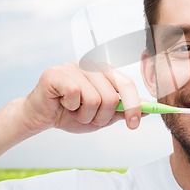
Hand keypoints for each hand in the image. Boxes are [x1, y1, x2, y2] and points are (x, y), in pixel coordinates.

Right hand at [21, 63, 142, 133]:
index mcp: (104, 72)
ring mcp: (72, 67)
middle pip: (111, 96)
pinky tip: (63, 105)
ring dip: (85, 115)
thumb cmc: (70, 115)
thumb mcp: (101, 116)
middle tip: (89, 119)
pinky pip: (74, 94)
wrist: (41, 118)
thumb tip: (148, 109)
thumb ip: (122, 111)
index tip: (134, 124)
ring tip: (75, 112)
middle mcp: (90, 65)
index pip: (126, 84)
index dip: (134, 105)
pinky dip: (70, 107)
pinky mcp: (55, 73)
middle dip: (102, 116)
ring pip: (93, 98)